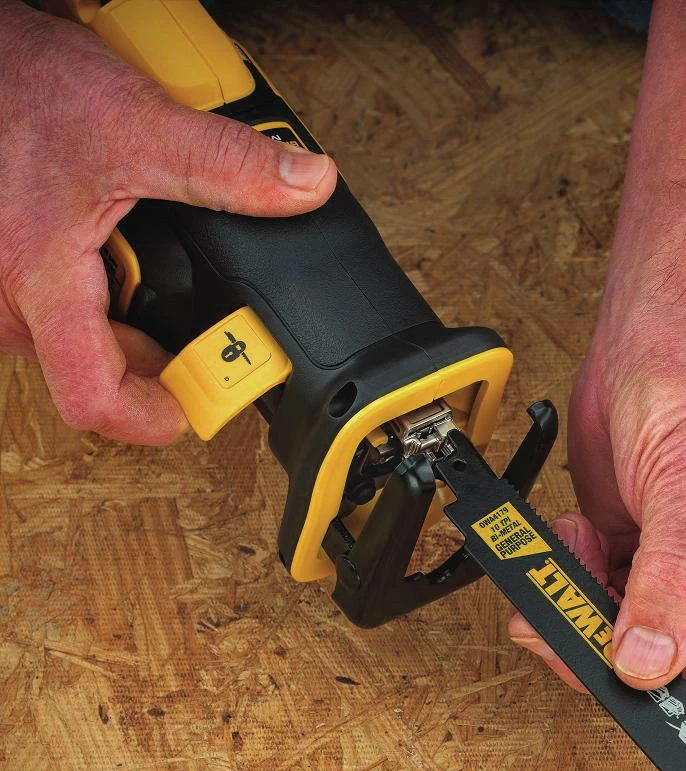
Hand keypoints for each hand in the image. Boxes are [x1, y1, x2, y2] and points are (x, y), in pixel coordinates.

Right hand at [0, 3, 335, 443]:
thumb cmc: (19, 85)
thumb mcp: (136, 123)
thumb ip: (226, 162)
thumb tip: (303, 185)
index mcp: (39, 282)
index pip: (95, 400)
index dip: (154, 418)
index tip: (200, 403)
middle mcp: (9, 300)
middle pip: (98, 375)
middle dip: (158, 360)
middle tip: (204, 332)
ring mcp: (3, 289)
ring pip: (81, 346)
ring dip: (132, 326)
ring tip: (163, 279)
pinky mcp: (10, 273)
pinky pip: (63, 315)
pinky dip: (104, 302)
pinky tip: (126, 259)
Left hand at [509, 308, 685, 731]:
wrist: (661, 334)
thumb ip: (673, 592)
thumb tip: (645, 667)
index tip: (655, 697)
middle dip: (628, 661)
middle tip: (574, 638)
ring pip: (636, 642)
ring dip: (589, 618)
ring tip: (569, 569)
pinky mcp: (640, 553)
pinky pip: (601, 599)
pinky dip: (575, 581)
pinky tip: (574, 538)